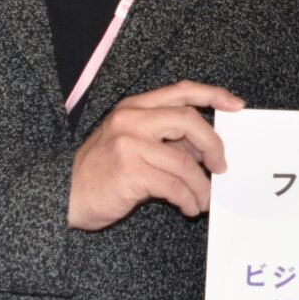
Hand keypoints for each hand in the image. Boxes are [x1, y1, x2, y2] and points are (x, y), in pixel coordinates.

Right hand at [68, 81, 243, 228]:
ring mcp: (129, 145)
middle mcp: (131, 120)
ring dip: (201, 185)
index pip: (181, 91)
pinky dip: (188, 199)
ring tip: (204, 200)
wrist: (62, 195)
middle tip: (221, 167)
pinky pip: (174, 186)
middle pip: (189, 120)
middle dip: (213, 145)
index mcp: (134, 108)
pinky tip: (189, 208)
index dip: (213, 95)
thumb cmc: (99, 173)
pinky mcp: (130, 172)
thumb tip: (205, 149)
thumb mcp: (130, 144)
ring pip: (184, 162)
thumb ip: (164, 140)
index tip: (236, 106)